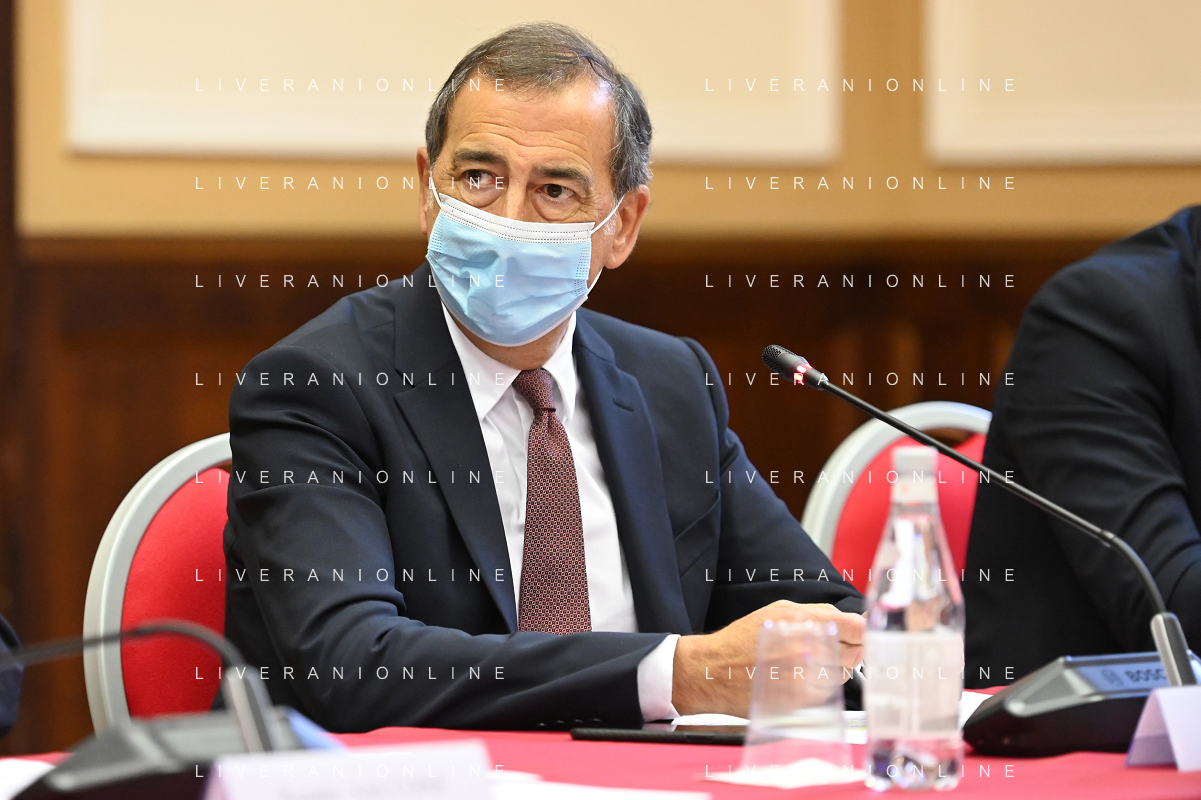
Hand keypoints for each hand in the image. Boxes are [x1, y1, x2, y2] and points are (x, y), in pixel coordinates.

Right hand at [670, 600, 864, 716]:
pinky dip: (821, 687)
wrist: (714, 670)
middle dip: (849, 651)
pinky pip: (827, 694)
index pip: (856, 628)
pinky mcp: (799, 700)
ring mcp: (803, 677)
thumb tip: (851, 621)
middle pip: (854, 654)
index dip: (862, 632)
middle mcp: (805, 649)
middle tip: (834, 650)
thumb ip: (817, 614)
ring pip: (842, 675)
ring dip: (835, 670)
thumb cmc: (743, 639)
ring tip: (810, 664)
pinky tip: (801, 679)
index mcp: (802, 622)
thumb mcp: (779, 611)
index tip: (861, 635)